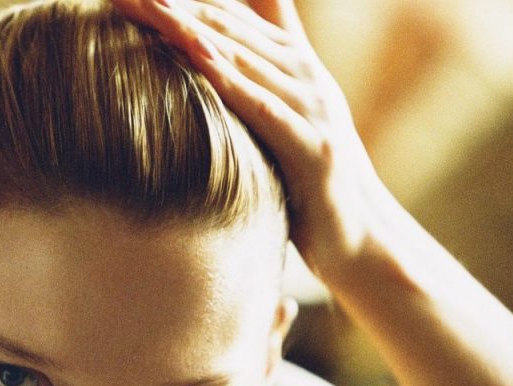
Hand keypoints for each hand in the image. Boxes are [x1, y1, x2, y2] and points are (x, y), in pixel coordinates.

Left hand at [110, 0, 388, 283]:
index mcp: (294, 65)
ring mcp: (313, 109)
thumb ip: (263, 77)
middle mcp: (305, 76)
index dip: (184, 0)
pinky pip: (265, 109)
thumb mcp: (288, 118)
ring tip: (149, 8)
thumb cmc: (314, 179)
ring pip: (243, 60)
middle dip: (175, 7)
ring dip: (192, 33)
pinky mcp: (313, 149)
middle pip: (229, 29)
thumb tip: (221, 53)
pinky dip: (232, 82)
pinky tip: (200, 61)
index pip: (230, 16)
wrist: (363, 236)